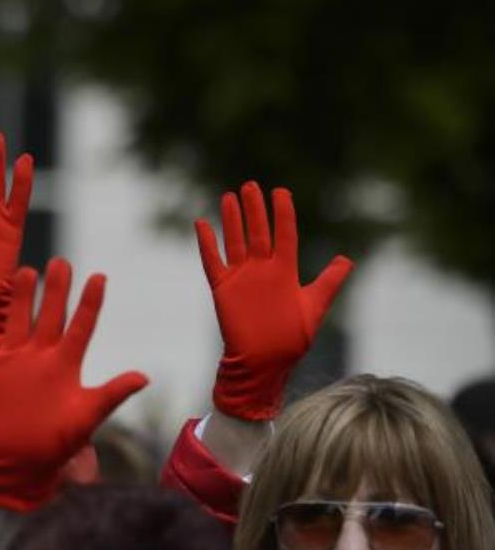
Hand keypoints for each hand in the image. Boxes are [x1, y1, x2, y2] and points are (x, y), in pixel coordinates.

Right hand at [0, 258, 147, 510]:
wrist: (20, 464)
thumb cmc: (56, 443)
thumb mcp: (87, 417)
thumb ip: (112, 394)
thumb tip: (144, 377)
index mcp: (65, 364)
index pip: (81, 326)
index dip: (90, 303)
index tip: (99, 277)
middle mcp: (40, 356)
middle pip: (49, 315)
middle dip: (55, 290)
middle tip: (62, 263)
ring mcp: (13, 361)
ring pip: (16, 320)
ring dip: (20, 298)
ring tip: (26, 271)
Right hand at [195, 181, 352, 419]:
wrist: (264, 363)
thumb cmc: (291, 341)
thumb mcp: (314, 308)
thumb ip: (328, 282)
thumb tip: (347, 260)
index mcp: (285, 272)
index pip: (284, 234)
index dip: (282, 213)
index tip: (280, 191)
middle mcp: (262, 270)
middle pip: (258, 232)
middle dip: (254, 209)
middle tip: (251, 186)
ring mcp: (241, 278)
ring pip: (235, 241)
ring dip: (232, 220)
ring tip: (230, 196)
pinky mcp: (223, 289)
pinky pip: (212, 261)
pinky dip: (206, 243)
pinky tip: (202, 224)